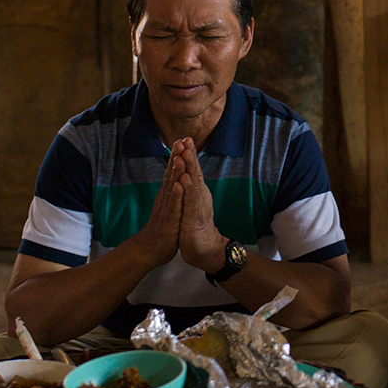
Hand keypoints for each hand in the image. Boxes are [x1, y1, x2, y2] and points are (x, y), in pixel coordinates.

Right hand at [127, 139, 184, 266]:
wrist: (151, 248)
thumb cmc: (163, 227)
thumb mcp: (169, 205)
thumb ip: (171, 191)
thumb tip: (175, 177)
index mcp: (168, 193)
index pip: (173, 171)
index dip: (177, 155)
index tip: (183, 140)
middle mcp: (166, 197)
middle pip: (171, 174)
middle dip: (176, 157)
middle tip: (181, 140)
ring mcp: (167, 207)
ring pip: (172, 187)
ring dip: (176, 172)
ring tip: (180, 157)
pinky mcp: (169, 220)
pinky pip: (174, 206)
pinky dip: (176, 195)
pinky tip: (179, 186)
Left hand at [174, 138, 228, 272]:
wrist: (203, 248)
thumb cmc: (194, 226)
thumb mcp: (191, 204)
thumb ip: (191, 190)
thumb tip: (188, 175)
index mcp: (197, 192)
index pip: (193, 170)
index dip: (189, 155)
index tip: (184, 138)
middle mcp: (200, 196)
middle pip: (195, 172)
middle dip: (191, 155)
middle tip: (187, 138)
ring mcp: (197, 206)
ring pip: (193, 183)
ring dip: (190, 168)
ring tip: (186, 153)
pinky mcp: (193, 217)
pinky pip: (190, 201)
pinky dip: (187, 189)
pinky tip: (184, 179)